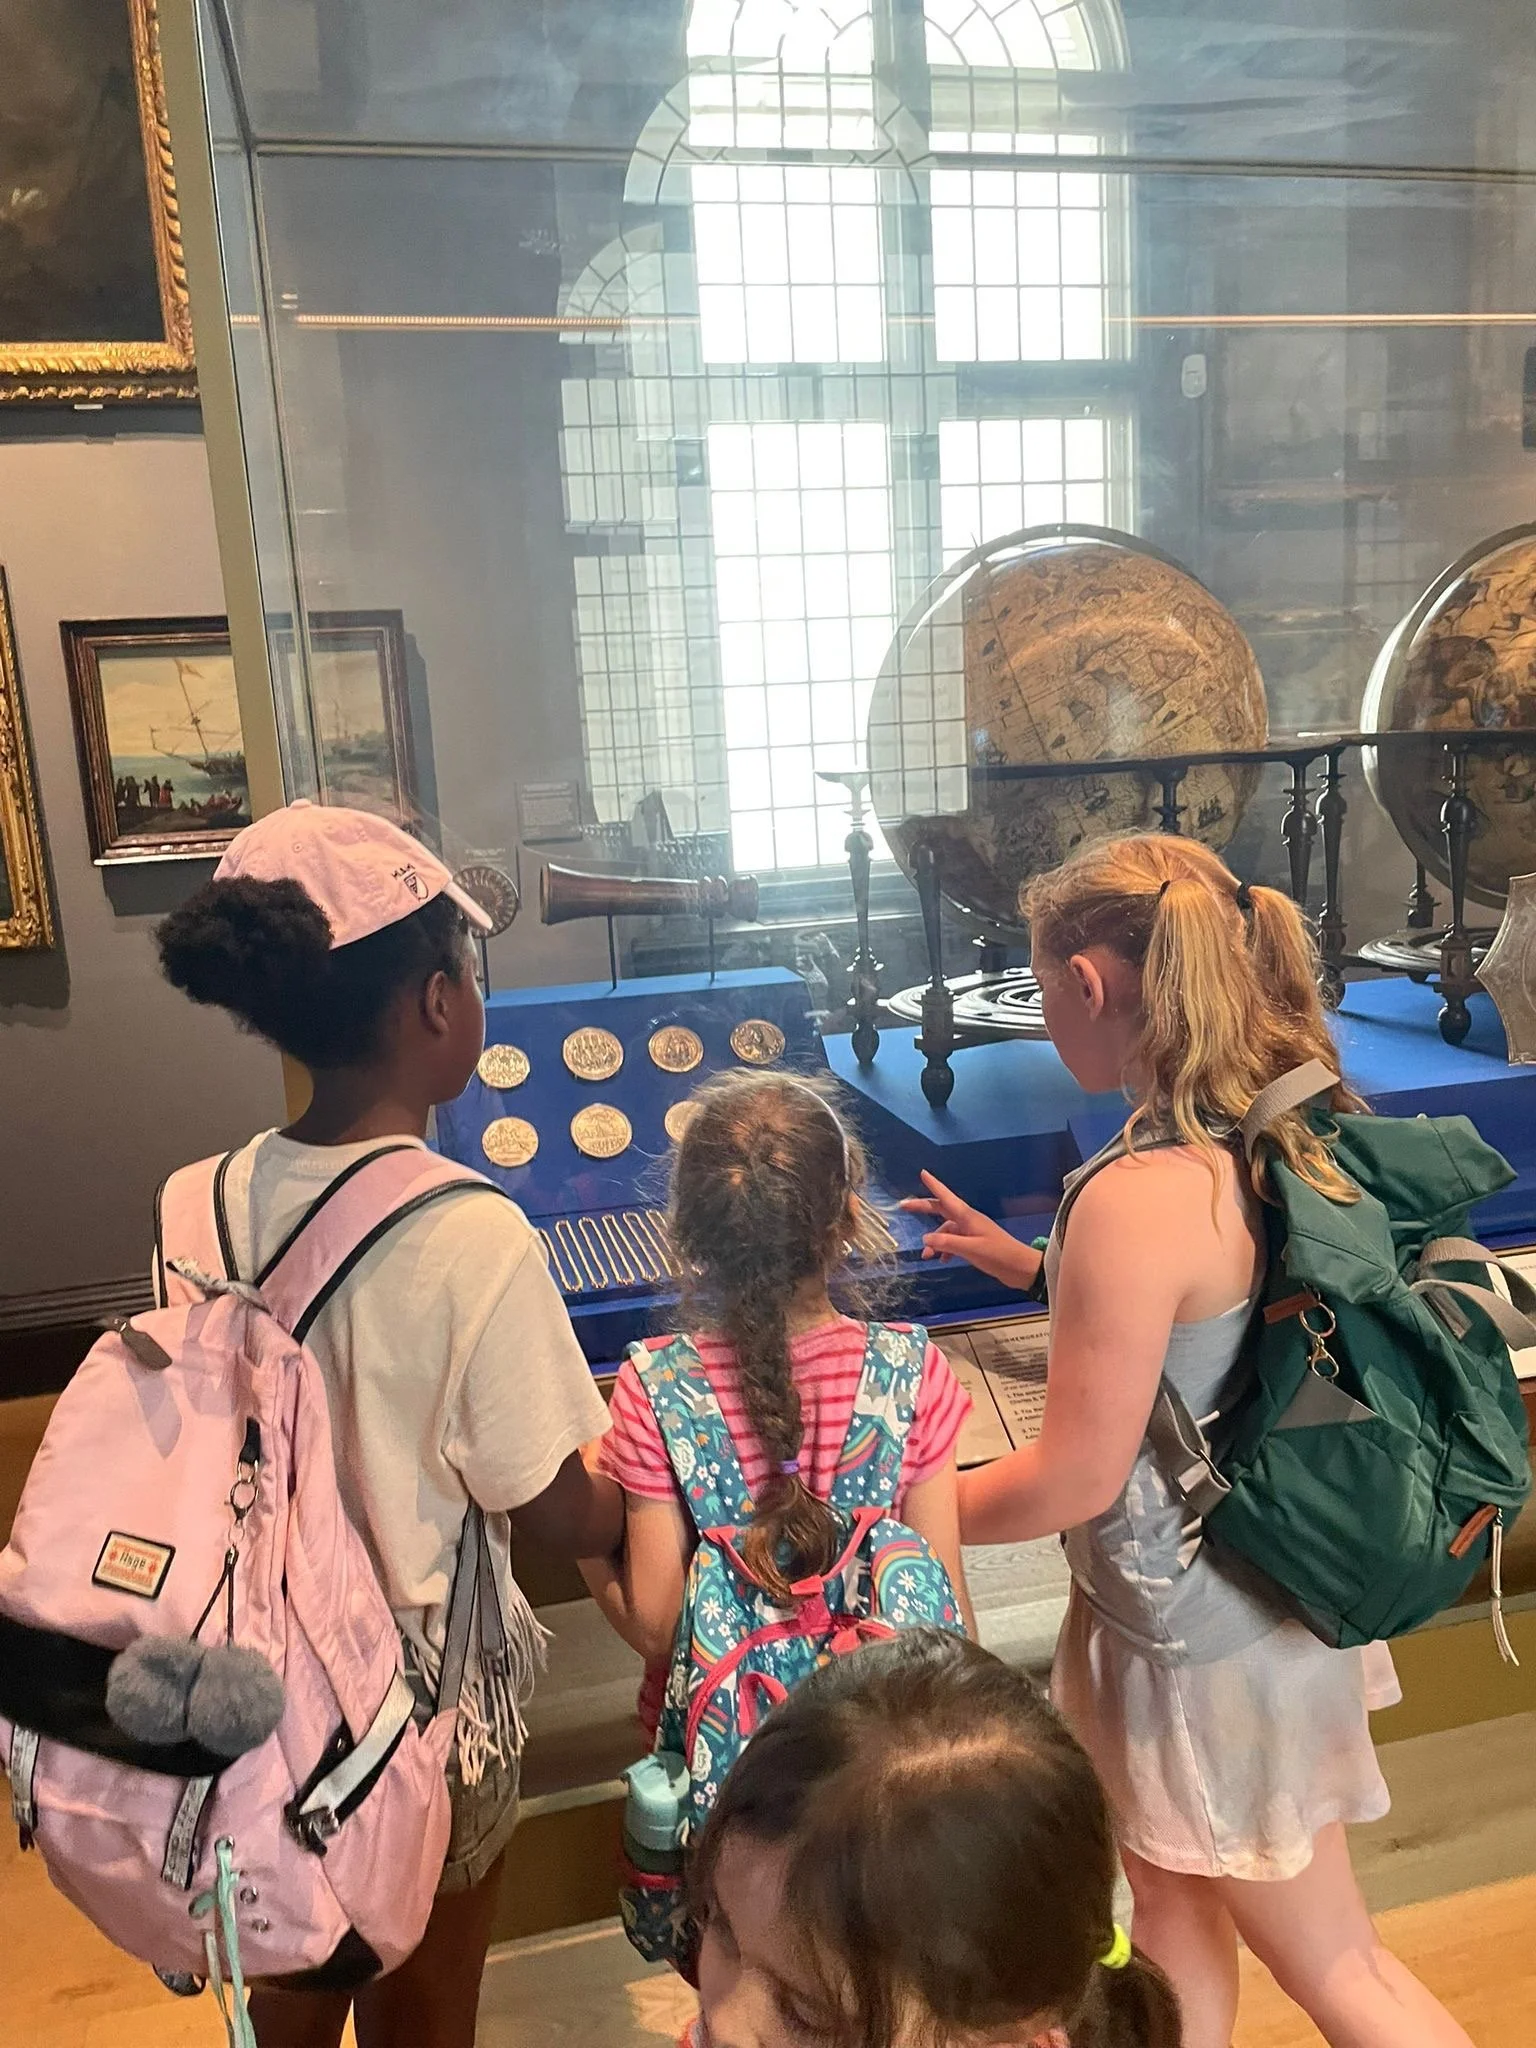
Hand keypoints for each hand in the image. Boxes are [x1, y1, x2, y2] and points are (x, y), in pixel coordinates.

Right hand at [899, 1172, 1043, 1291]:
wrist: (1021, 1268)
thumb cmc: (998, 1255)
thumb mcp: (971, 1249)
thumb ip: (947, 1243)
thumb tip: (925, 1238)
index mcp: (967, 1217)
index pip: (946, 1197)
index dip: (934, 1185)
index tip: (923, 1173)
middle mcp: (968, 1221)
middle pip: (941, 1210)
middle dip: (923, 1208)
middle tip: (904, 1207)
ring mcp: (972, 1232)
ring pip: (946, 1231)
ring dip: (935, 1241)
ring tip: (926, 1256)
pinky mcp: (975, 1244)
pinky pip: (954, 1242)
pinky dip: (945, 1249)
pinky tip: (943, 1260)